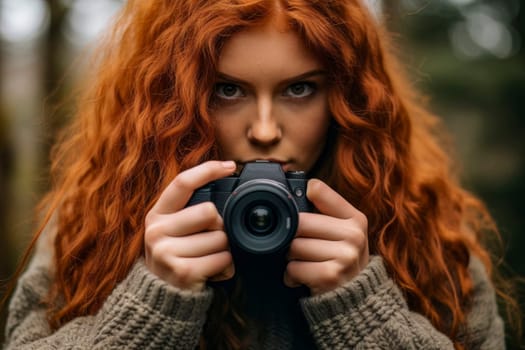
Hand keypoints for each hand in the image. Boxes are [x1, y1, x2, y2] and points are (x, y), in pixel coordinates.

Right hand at [144, 160, 236, 290]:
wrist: (160, 298)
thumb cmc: (174, 257)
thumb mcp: (172, 230)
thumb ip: (189, 210)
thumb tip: (223, 184)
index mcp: (157, 214)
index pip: (182, 183)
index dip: (207, 170)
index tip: (230, 166)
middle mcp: (157, 231)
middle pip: (209, 211)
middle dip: (219, 226)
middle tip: (210, 240)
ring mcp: (167, 252)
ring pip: (220, 237)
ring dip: (224, 250)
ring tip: (208, 258)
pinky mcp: (183, 271)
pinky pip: (223, 259)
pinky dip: (226, 266)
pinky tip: (213, 270)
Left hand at [284, 179, 368, 294]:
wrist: (356, 300)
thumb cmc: (341, 261)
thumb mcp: (343, 233)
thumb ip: (324, 213)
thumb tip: (297, 190)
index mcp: (355, 218)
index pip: (317, 190)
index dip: (300, 198)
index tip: (298, 209)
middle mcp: (353, 234)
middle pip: (299, 222)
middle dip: (292, 237)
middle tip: (303, 247)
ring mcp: (344, 255)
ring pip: (294, 246)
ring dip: (291, 259)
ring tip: (306, 264)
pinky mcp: (330, 275)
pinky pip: (293, 268)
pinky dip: (292, 276)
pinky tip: (305, 278)